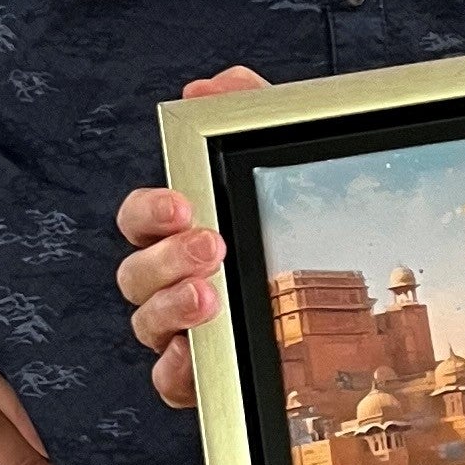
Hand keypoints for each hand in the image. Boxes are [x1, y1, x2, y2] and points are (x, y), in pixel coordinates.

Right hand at [116, 67, 266, 412]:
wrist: (331, 319)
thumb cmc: (282, 234)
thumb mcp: (274, 168)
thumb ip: (248, 114)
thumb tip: (215, 83)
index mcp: (177, 237)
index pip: (138, 219)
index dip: (148, 212)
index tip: (181, 204)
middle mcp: (168, 284)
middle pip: (133, 274)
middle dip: (164, 259)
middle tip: (209, 246)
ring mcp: (177, 332)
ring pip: (144, 325)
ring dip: (171, 308)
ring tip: (212, 295)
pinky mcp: (196, 376)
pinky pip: (168, 381)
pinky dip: (177, 370)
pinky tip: (197, 356)